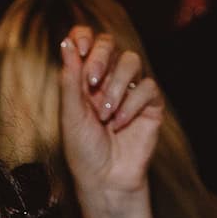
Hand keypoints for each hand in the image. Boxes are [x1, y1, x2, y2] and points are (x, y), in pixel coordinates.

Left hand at [59, 26, 163, 205]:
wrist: (106, 180)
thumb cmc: (84, 151)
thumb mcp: (71, 115)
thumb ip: (70, 79)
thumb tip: (66, 44)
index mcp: (84, 79)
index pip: (87, 42)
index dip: (84, 37)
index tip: (80, 48)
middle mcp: (108, 80)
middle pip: (110, 45)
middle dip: (101, 58)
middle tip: (92, 82)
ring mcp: (130, 91)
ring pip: (131, 62)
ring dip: (116, 87)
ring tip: (106, 115)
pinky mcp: (150, 105)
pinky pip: (147, 88)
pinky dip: (132, 105)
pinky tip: (120, 124)